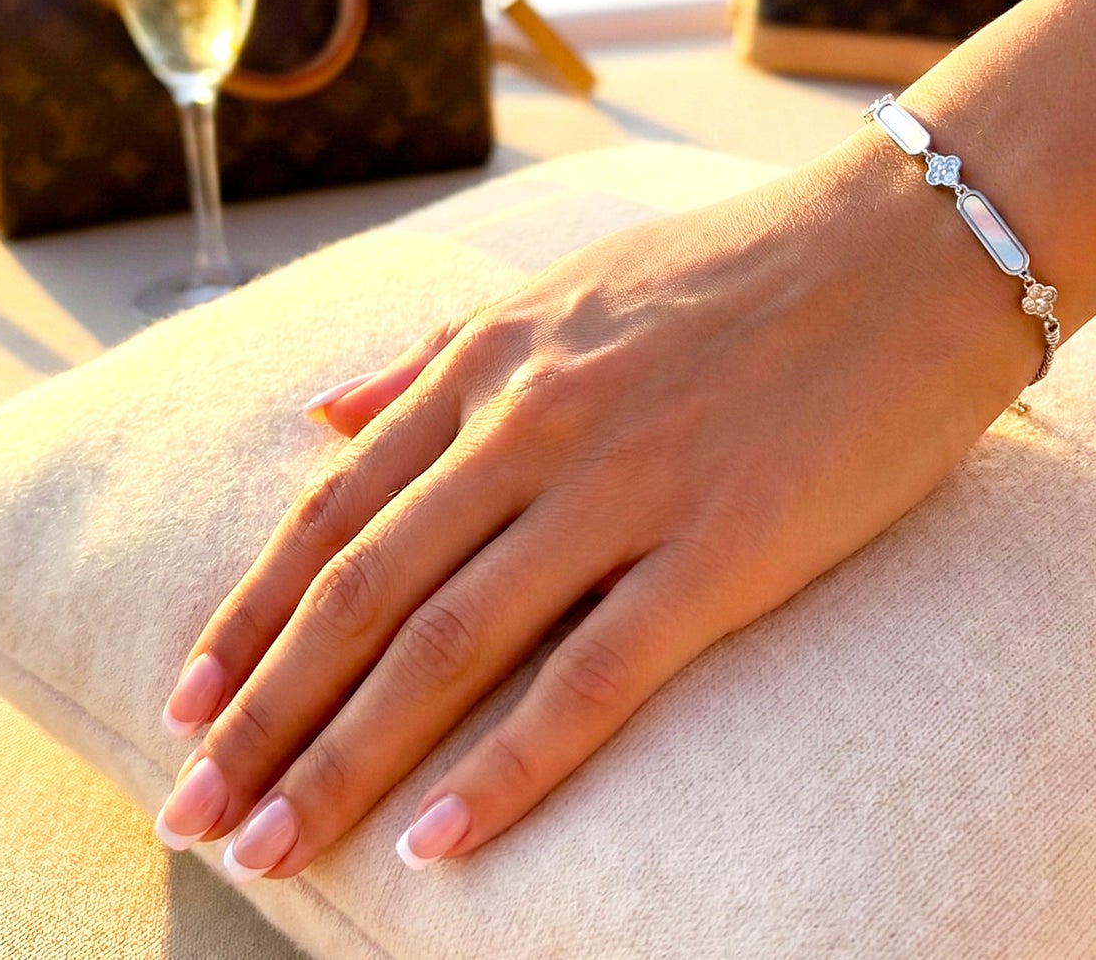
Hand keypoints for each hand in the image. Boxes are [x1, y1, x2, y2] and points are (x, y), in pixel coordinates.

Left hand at [153, 132, 1035, 878]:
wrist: (908, 247)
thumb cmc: (742, 264)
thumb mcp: (565, 283)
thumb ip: (438, 350)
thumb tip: (324, 410)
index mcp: (493, 361)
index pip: (332, 511)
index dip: (248, 618)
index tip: (186, 705)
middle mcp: (533, 425)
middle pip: (366, 594)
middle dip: (266, 716)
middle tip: (195, 814)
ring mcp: (624, 489)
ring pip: (450, 645)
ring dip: (348, 759)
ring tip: (272, 848)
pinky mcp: (722, 551)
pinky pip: (590, 679)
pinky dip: (505, 771)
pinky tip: (436, 845)